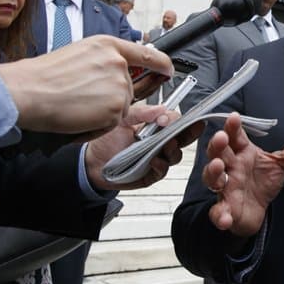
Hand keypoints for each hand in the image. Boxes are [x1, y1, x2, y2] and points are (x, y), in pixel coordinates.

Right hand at [0, 35, 173, 134]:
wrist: (27, 92)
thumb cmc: (44, 76)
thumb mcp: (80, 54)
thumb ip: (105, 59)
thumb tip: (124, 68)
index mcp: (108, 46)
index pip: (148, 53)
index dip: (162, 64)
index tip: (168, 70)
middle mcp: (118, 63)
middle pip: (131, 88)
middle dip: (113, 98)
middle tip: (83, 97)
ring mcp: (120, 86)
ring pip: (122, 107)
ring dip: (103, 112)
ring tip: (76, 105)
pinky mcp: (116, 108)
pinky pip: (113, 123)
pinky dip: (97, 125)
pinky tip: (78, 115)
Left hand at [84, 104, 204, 189]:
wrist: (91, 162)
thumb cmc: (106, 140)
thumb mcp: (122, 119)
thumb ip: (141, 113)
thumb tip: (161, 109)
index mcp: (155, 128)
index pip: (175, 121)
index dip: (176, 119)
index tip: (167, 119)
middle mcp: (159, 143)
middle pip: (183, 138)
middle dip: (191, 132)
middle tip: (192, 127)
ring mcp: (157, 159)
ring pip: (176, 155)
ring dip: (173, 149)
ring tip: (166, 145)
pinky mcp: (151, 174)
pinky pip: (162, 171)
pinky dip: (161, 165)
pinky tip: (154, 160)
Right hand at [204, 113, 283, 237]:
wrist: (257, 211)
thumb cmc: (262, 182)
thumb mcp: (280, 164)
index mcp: (241, 153)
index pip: (235, 137)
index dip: (233, 127)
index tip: (234, 117)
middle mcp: (230, 168)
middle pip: (218, 154)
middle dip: (217, 145)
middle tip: (221, 137)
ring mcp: (225, 189)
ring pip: (213, 179)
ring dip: (213, 172)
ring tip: (218, 167)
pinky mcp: (225, 210)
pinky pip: (218, 212)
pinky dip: (220, 214)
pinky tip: (224, 217)